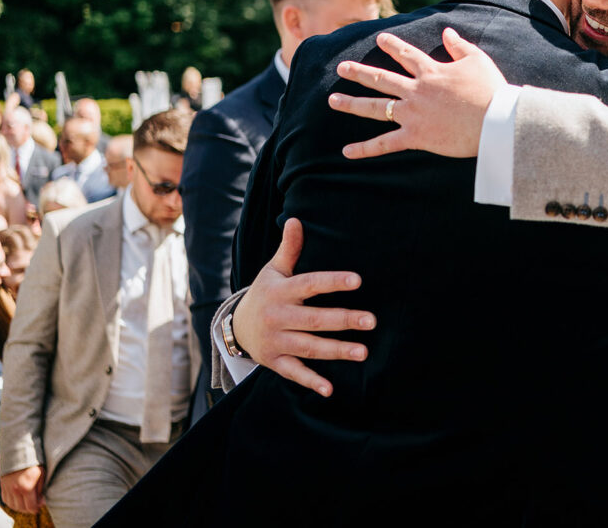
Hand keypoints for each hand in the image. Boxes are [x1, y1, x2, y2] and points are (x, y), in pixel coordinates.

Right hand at [0, 465, 44, 512]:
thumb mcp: (42, 474)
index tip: (39, 507)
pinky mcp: (3, 486)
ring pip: (13, 506)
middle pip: (21, 508)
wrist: (19, 452)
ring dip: (20, 507)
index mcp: (26, 487)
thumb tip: (41, 501)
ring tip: (27, 504)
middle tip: (34, 506)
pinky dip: (12, 503)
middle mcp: (15, 490)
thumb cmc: (34, 462)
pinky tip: (18, 500)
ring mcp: (8, 489)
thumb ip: (41, 490)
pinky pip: (6, 500)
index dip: (35, 509)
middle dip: (29, 509)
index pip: (30, 506)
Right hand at [235, 218, 375, 396]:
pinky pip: (294, 372)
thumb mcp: (274, 270)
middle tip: (372, 321)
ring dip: (336, 351)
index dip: (333, 282)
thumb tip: (295, 219)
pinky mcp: (274, 361)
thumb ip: (290, 248)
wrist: (235, 326)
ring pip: (308, 347)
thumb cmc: (265, 293)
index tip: (358, 281)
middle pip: (314, 320)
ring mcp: (275, 341)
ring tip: (363, 352)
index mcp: (281, 291)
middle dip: (344, 320)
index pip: (310, 284)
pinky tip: (330, 388)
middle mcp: (277, 317)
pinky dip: (311, 381)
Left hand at [329, 28, 506, 159]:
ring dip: (352, 103)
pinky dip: (365, 149)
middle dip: (359, 72)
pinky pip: (385, 143)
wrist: (495, 120)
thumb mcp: (477, 60)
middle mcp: (416, 90)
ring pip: (376, 107)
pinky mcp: (416, 136)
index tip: (380, 38)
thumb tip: (447, 32)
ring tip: (332, 100)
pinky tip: (347, 152)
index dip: (392, 45)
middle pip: (381, 79)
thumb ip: (459, 45)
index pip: (406, 55)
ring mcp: (412, 113)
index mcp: (431, 71)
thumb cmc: (491, 90)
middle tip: (341, 67)